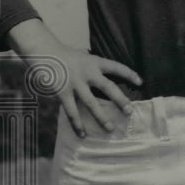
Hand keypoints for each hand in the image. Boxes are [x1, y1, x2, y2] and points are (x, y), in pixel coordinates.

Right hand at [6, 19, 140, 136]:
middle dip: (121, 100)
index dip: (129, 74)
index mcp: (95, 62)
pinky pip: (72, 111)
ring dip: (101, 117)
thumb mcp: (82, 56)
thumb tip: (102, 75)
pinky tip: (83, 133)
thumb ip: (92, 66)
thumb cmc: (64, 55)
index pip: (116, 67)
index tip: (141, 82)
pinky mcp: (63, 92)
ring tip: (110, 128)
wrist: (43, 51)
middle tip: (130, 112)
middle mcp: (88, 72)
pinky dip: (77, 123)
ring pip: (91, 103)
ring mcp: (75, 83)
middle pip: (109, 87)